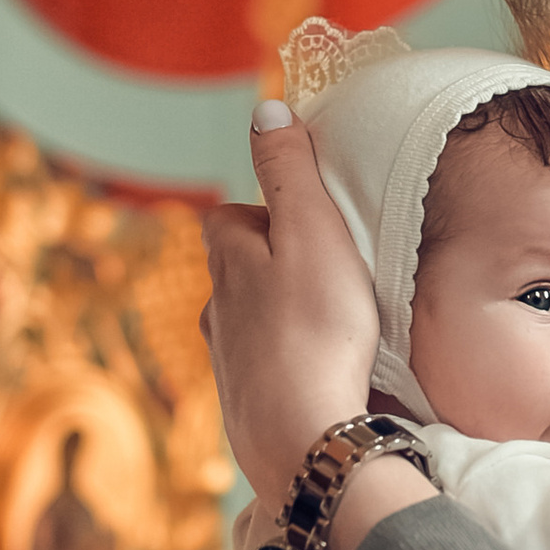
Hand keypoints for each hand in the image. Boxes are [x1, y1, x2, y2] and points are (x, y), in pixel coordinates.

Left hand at [200, 108, 379, 514]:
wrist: (304, 441)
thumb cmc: (315, 332)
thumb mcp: (312, 232)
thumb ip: (289, 170)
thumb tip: (264, 108)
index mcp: (228, 262)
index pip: (231, 216)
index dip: (266, 211)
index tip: (307, 219)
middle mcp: (216, 311)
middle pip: (239, 272)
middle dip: (274, 265)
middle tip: (329, 270)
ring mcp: (228, 365)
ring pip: (251, 324)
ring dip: (283, 318)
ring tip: (332, 324)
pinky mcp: (247, 410)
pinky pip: (268, 373)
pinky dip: (290, 366)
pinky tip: (324, 375)